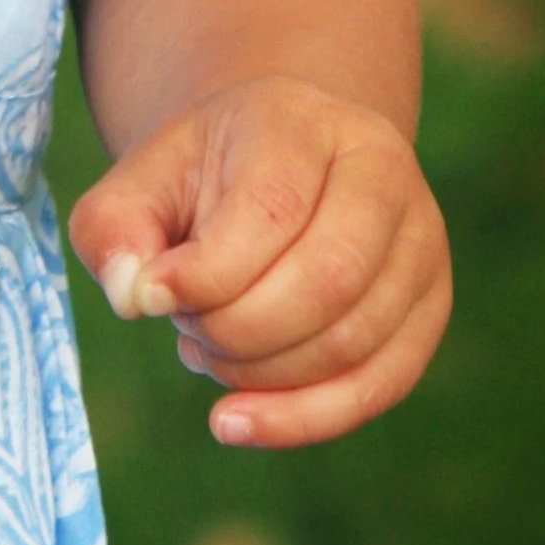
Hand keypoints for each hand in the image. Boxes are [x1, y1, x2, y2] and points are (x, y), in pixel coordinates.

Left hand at [67, 76, 450, 447]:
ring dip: (261, 372)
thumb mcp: (143, 180)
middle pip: (327, 280)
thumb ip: (114, 228)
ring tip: (203, 350)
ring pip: (353, 340)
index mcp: (306, 122)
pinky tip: (235, 422)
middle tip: (183, 328)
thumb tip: (131, 296)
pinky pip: (380, 384)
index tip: (150, 299)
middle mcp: (383, 171)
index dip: (206, 273)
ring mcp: (420, 240)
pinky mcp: (430, 305)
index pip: (271, 210)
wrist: (277, 168)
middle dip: (237, 329)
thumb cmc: (203, 180)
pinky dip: (303, 418)